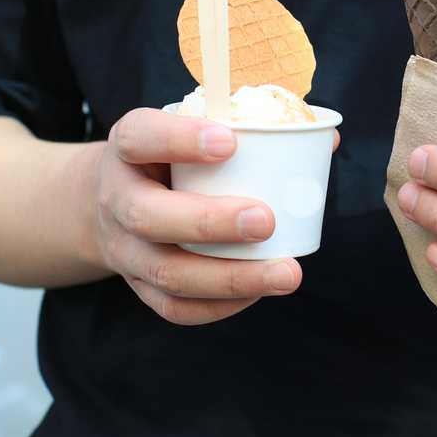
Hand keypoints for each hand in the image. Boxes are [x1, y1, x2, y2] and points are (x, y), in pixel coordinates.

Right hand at [91, 108, 336, 324]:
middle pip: (147, 216)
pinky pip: (174, 307)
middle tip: (266, 219)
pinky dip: (221, 304)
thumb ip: (249, 129)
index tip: (230, 141)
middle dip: (210, 222)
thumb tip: (325, 139)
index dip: (180, 139)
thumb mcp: (189, 129)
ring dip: (231, 277)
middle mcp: (116, 199)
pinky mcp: (137, 286)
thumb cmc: (170, 157)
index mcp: (127, 148)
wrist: (110, 201)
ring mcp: (123, 249)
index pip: (140, 137)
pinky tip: (259, 292)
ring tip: (286, 272)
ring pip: (167, 272)